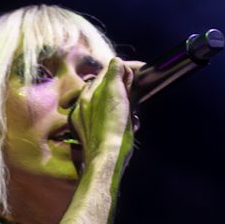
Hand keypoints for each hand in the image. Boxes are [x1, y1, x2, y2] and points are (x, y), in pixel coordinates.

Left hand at [71, 56, 143, 170]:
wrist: (107, 159)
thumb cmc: (111, 127)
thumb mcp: (114, 92)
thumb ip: (114, 73)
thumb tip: (118, 63)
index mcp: (88, 94)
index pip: (107, 72)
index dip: (124, 69)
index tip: (140, 70)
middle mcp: (84, 106)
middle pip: (108, 88)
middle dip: (125, 88)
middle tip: (138, 91)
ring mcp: (88, 122)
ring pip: (111, 105)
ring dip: (125, 104)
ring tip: (134, 112)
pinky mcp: (95, 137)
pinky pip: (110, 121)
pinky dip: (122, 120)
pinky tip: (130, 125)